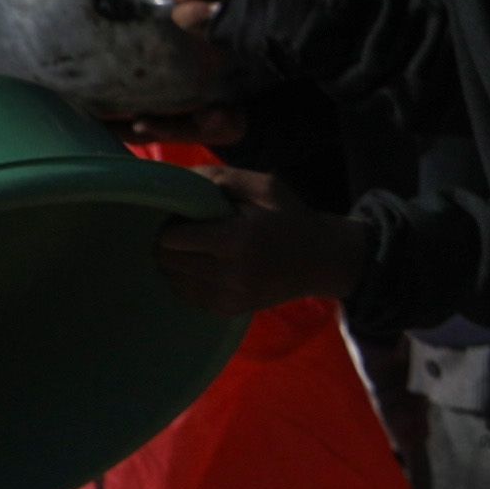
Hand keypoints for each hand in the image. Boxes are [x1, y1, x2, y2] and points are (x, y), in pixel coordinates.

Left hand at [150, 199, 363, 318]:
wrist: (321, 262)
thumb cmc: (290, 218)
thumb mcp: (264, 186)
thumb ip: (219, 178)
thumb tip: (173, 180)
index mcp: (236, 240)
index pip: (171, 239)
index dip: (172, 224)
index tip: (186, 217)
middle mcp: (230, 274)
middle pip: (167, 261)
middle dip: (170, 244)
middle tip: (189, 233)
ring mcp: (229, 297)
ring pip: (174, 280)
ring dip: (177, 263)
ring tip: (197, 250)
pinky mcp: (229, 310)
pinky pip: (187, 296)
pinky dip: (188, 280)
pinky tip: (205, 267)